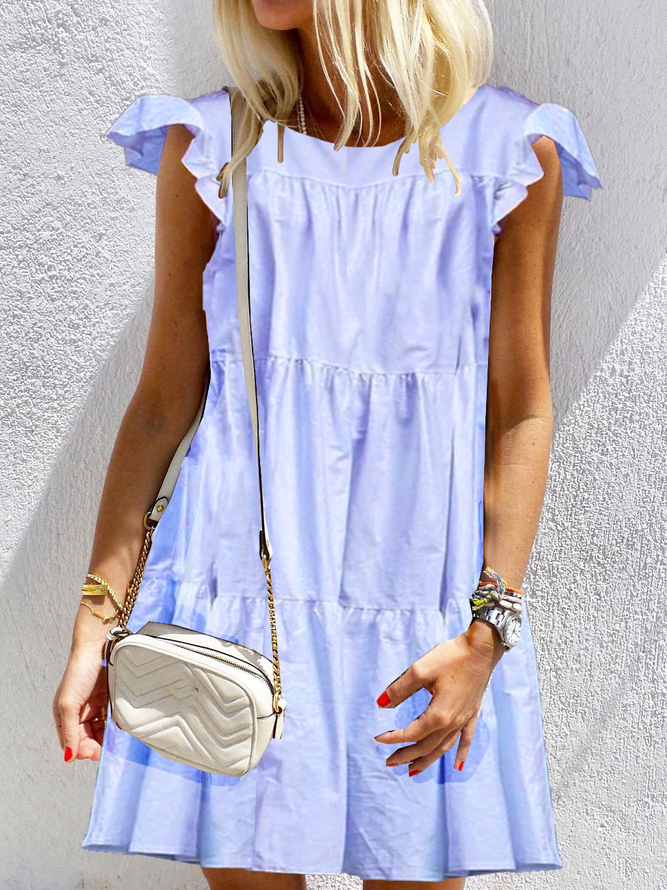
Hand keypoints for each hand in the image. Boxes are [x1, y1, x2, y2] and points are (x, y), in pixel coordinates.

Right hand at [52, 640, 108, 763]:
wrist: (97, 648)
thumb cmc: (79, 672)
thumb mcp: (69, 704)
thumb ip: (70, 731)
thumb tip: (68, 757)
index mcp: (63, 716)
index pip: (71, 742)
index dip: (82, 750)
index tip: (96, 753)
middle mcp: (77, 713)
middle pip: (85, 739)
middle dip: (94, 746)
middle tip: (106, 749)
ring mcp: (92, 707)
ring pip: (98, 732)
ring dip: (104, 738)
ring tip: (113, 740)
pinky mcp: (105, 701)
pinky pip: (108, 721)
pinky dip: (112, 727)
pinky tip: (118, 729)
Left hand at [374, 624, 503, 773]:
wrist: (482, 649)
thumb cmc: (450, 657)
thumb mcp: (419, 670)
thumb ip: (399, 689)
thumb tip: (381, 704)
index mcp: (439, 714)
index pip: (412, 733)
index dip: (394, 738)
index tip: (378, 738)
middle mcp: (453, 722)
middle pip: (427, 746)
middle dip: (407, 756)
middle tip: (389, 762)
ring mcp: (465, 719)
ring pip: (444, 748)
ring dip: (427, 760)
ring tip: (412, 770)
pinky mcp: (473, 713)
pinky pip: (466, 740)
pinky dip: (461, 754)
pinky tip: (458, 766)